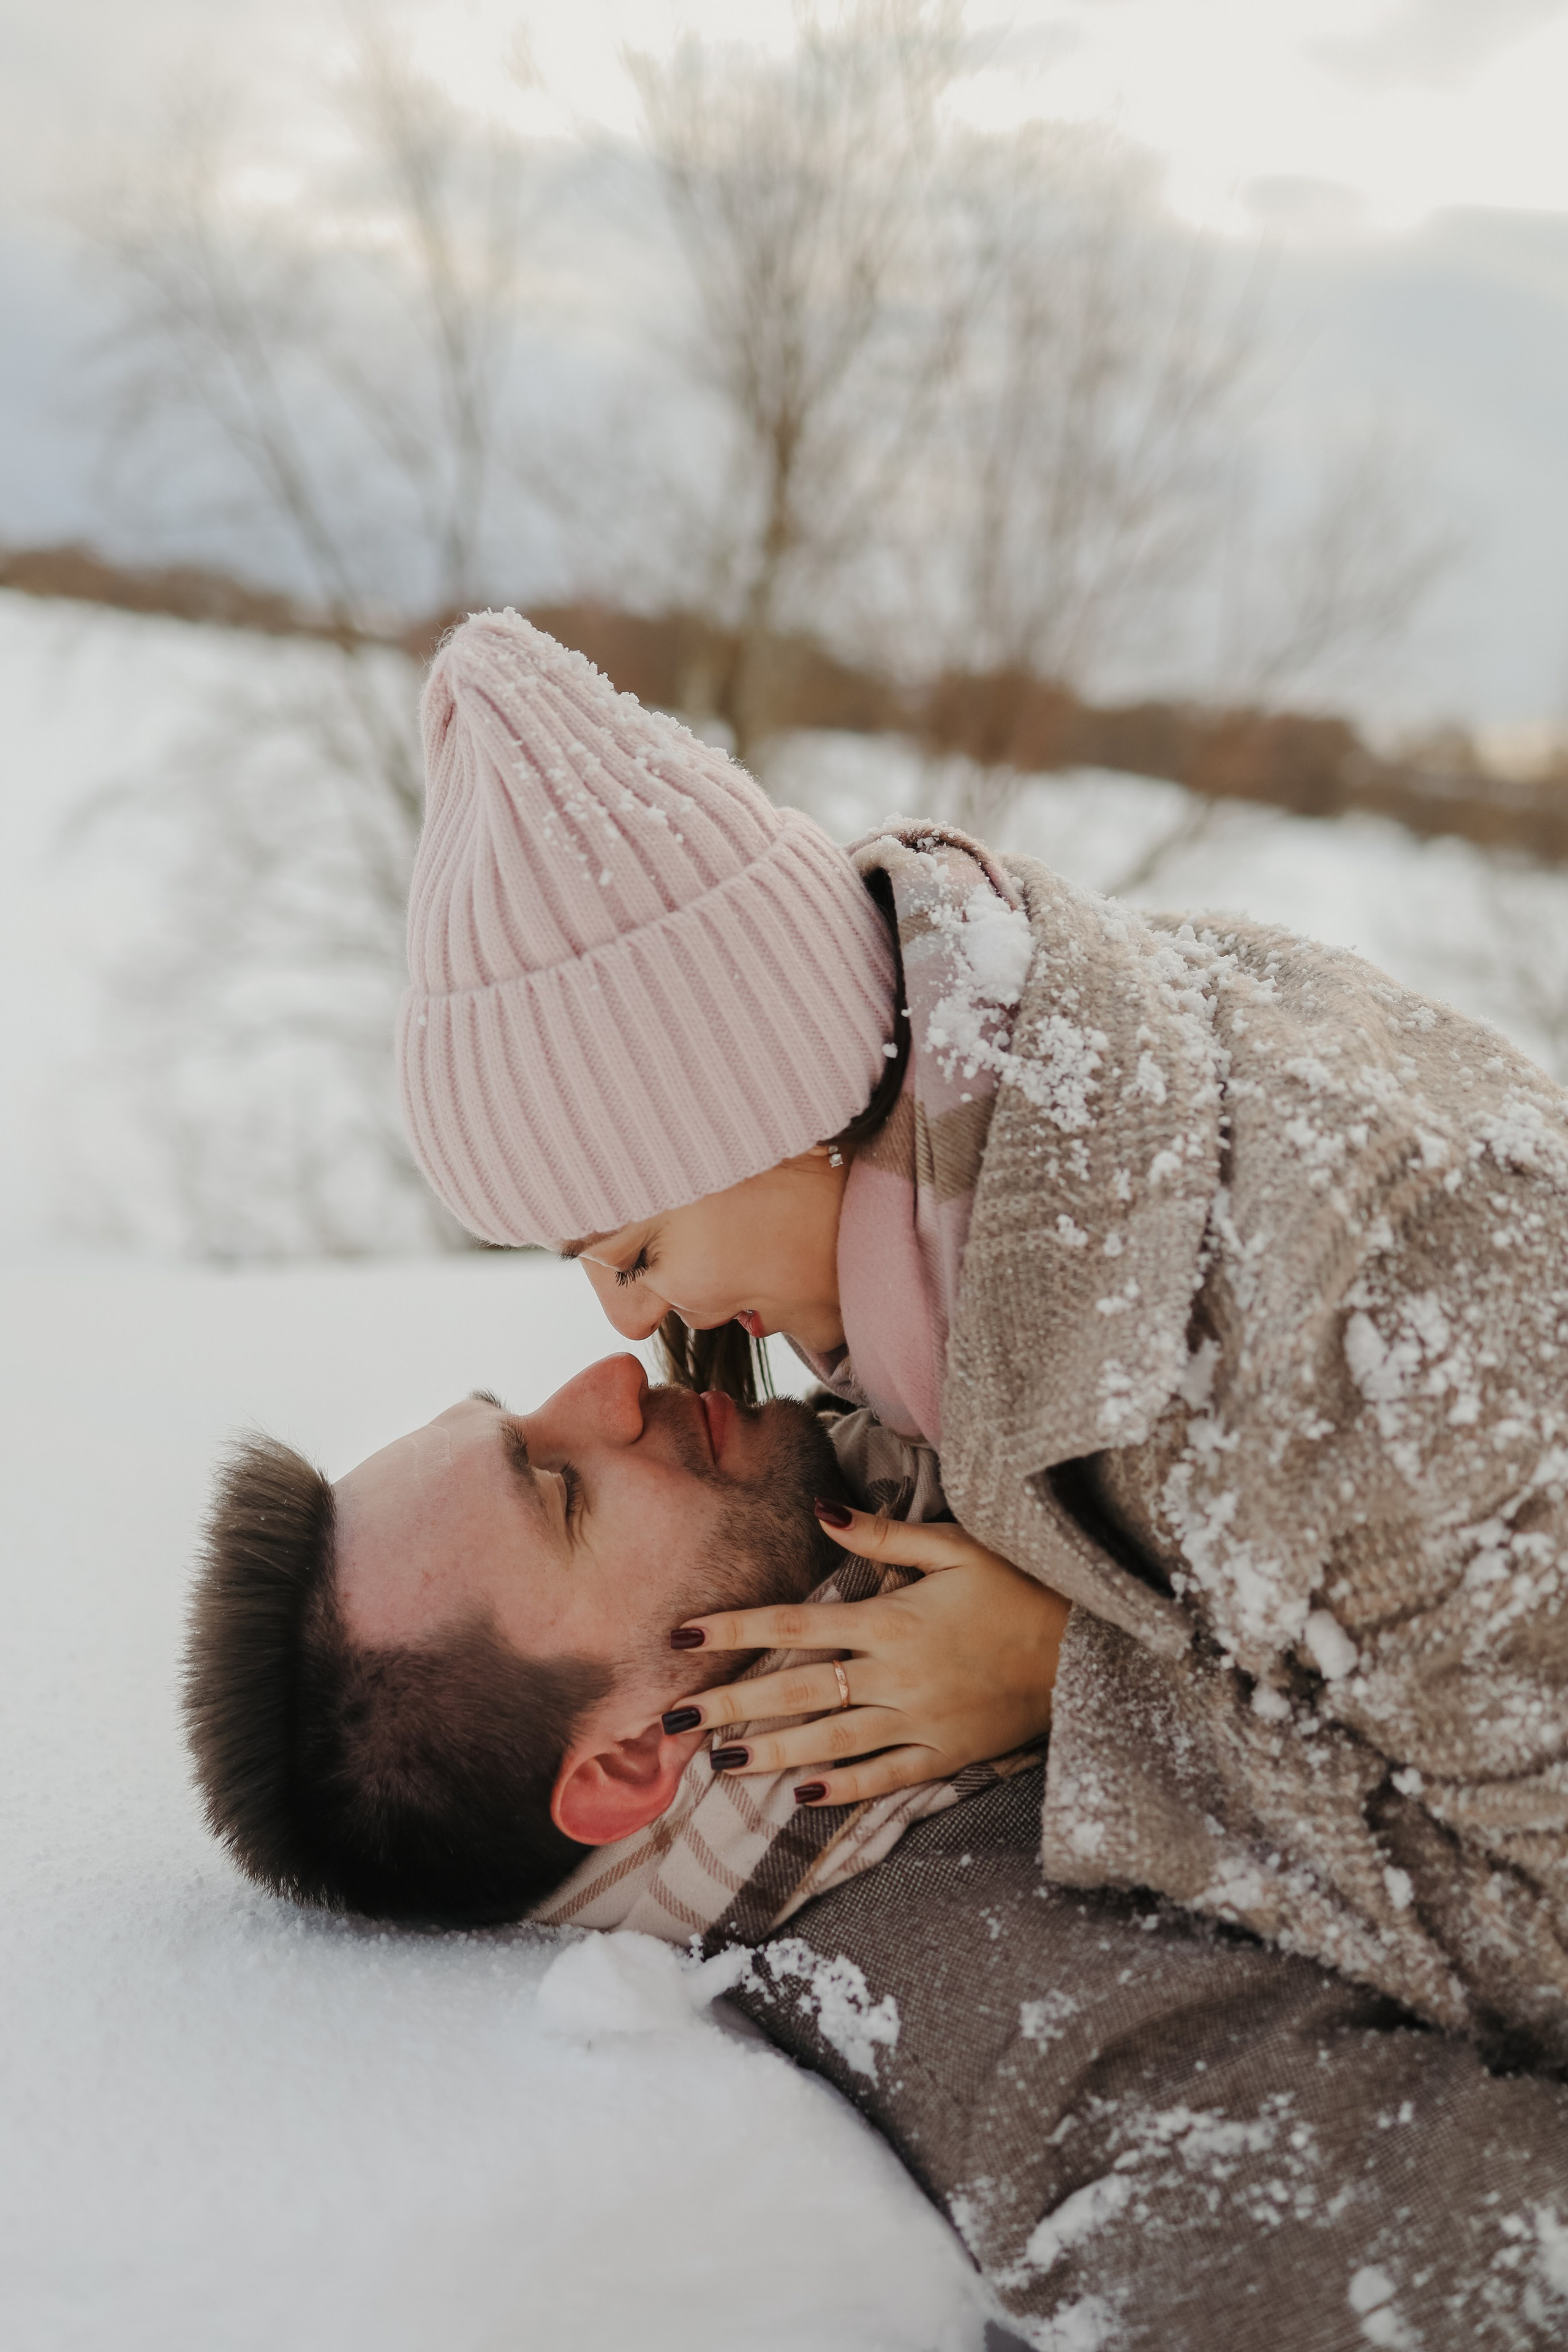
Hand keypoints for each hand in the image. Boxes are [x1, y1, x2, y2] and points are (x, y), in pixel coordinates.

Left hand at [664, 1503, 1070, 1805]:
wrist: (1088, 1648)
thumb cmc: (1020, 1587)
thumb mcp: (955, 1547)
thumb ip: (883, 1536)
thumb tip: (821, 1510)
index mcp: (892, 1621)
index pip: (795, 1626)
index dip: (736, 1629)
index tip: (683, 1633)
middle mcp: (896, 1675)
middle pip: (798, 1692)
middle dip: (732, 1704)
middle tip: (675, 1718)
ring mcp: (920, 1720)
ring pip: (831, 1742)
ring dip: (772, 1753)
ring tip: (721, 1761)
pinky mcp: (946, 1753)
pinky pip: (885, 1776)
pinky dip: (843, 1787)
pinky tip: (803, 1794)